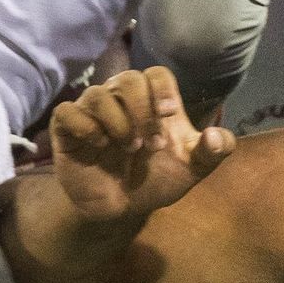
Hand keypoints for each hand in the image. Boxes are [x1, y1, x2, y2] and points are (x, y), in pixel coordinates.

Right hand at [49, 66, 233, 222]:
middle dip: (142, 111)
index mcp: (151, 103)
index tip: (168, 115)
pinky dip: (85, 126)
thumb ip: (213, 152)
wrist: (122, 209)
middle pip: (129, 78)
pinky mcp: (67, 130)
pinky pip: (67, 111)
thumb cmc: (156, 180)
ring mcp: (93, 113)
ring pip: (98, 94)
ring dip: (117, 122)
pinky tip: (98, 145)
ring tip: (128, 148)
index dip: (162, 90)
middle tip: (150, 144)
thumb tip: (216, 136)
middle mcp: (121, 101)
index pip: (156, 73)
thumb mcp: (191, 170)